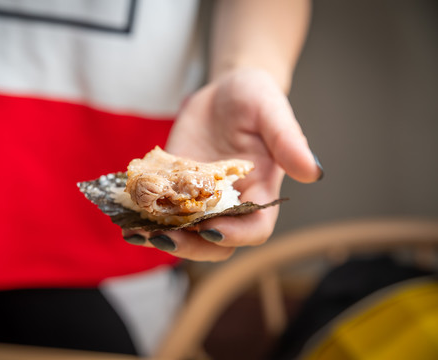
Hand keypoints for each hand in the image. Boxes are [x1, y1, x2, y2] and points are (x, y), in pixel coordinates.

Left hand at [122, 68, 321, 260]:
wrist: (223, 91)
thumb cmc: (255, 98)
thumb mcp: (272, 111)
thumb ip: (289, 140)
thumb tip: (313, 172)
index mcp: (261, 192)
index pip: (254, 228)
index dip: (235, 235)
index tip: (211, 227)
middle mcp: (230, 203)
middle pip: (215, 241)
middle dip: (190, 245)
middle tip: (164, 238)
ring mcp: (200, 199)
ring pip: (185, 232)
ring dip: (162, 237)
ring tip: (136, 233)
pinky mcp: (175, 187)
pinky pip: (161, 211)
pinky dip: (144, 217)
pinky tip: (125, 216)